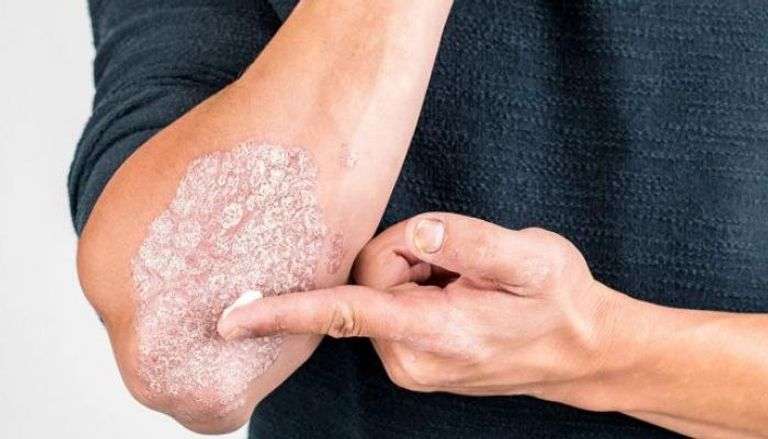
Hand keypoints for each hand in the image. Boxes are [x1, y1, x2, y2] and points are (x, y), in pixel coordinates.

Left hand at [218, 213, 619, 407]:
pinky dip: (417, 287)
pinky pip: (390, 304)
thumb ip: (473, 242)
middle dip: (407, 255)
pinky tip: (457, 291)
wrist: (579, 350)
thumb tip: (418, 232)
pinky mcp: (411, 359)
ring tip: (467, 281)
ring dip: (417, 272)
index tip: (232, 319)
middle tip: (461, 262)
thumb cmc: (559, 303)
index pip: (347, 314)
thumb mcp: (533, 260)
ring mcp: (409, 364)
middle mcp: (410, 359)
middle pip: (368, 279)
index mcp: (434, 334)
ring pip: (379, 290)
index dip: (286, 311)